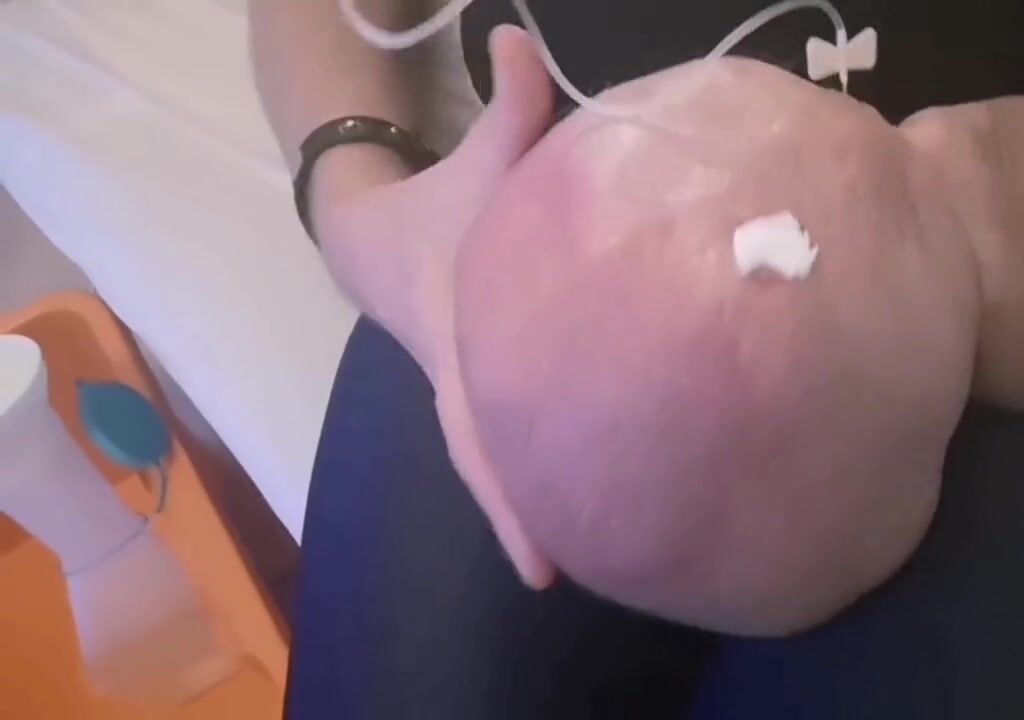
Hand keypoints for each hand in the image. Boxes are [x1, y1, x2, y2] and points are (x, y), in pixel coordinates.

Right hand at [312, 25, 557, 587]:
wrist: (370, 237)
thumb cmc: (432, 204)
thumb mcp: (472, 157)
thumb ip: (510, 108)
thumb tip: (520, 35)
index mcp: (457, 335)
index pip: (479, 420)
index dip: (507, 489)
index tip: (540, 559)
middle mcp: (462, 374)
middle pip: (484, 461)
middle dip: (518, 519)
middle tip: (558, 575)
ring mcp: (470, 386)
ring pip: (497, 456)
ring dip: (531, 504)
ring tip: (594, 553)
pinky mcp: (486, 385)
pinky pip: (512, 434)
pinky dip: (539, 469)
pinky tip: (591, 492)